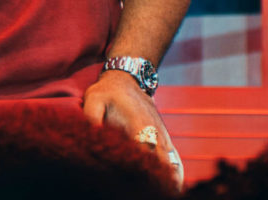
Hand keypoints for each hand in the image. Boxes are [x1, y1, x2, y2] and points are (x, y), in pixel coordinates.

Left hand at [82, 69, 182, 188]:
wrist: (127, 79)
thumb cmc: (106, 92)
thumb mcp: (93, 100)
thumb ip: (92, 118)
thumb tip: (91, 136)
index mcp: (139, 128)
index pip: (146, 157)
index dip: (144, 175)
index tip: (138, 187)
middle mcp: (156, 135)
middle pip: (164, 167)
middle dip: (158, 182)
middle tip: (151, 192)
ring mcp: (163, 138)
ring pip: (173, 166)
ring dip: (170, 181)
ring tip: (163, 193)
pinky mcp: (165, 139)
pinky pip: (175, 161)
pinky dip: (175, 175)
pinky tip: (170, 188)